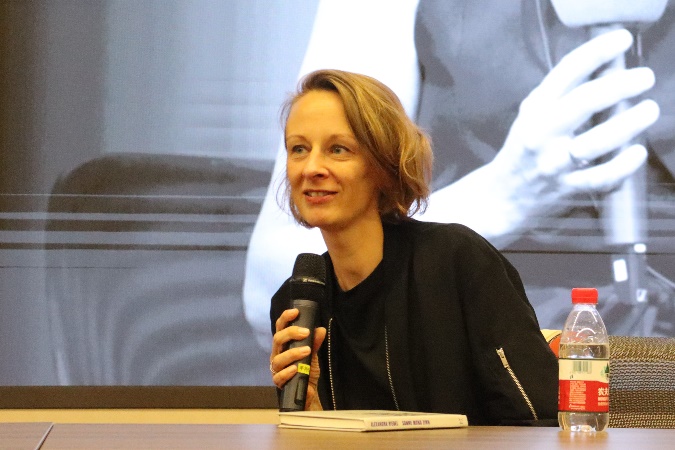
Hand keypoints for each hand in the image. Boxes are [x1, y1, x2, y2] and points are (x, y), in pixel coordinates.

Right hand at [270, 308, 326, 409]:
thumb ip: (315, 343)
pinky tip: (297, 369)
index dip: (285, 318)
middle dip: (291, 333)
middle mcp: (277, 355)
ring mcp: (276, 369)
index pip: (280, 328)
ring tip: (306, 350)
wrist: (308, 394)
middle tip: (306, 332)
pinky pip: (279, 376)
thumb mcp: (313, 355)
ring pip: (278, 358)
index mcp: (283, 345)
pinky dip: (288, 372)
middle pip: (277, 340)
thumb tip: (321, 329)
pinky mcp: (278, 383)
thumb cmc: (307, 371)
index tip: (295, 312)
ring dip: (293, 353)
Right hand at [487, 28, 658, 232]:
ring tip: (648, 110)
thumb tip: (607, 66)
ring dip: (630, 123)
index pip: (566, 73)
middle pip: (585, 102)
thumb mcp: (533, 115)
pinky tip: (637, 151)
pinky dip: (625, 164)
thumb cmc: (525, 149)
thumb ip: (562, 94)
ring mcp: (556, 164)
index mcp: (535, 110)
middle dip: (621, 86)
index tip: (621, 40)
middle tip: (645, 78)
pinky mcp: (569, 189)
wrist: (504, 195)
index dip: (596, 52)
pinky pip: (603, 177)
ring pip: (598, 141)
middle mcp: (542, 134)